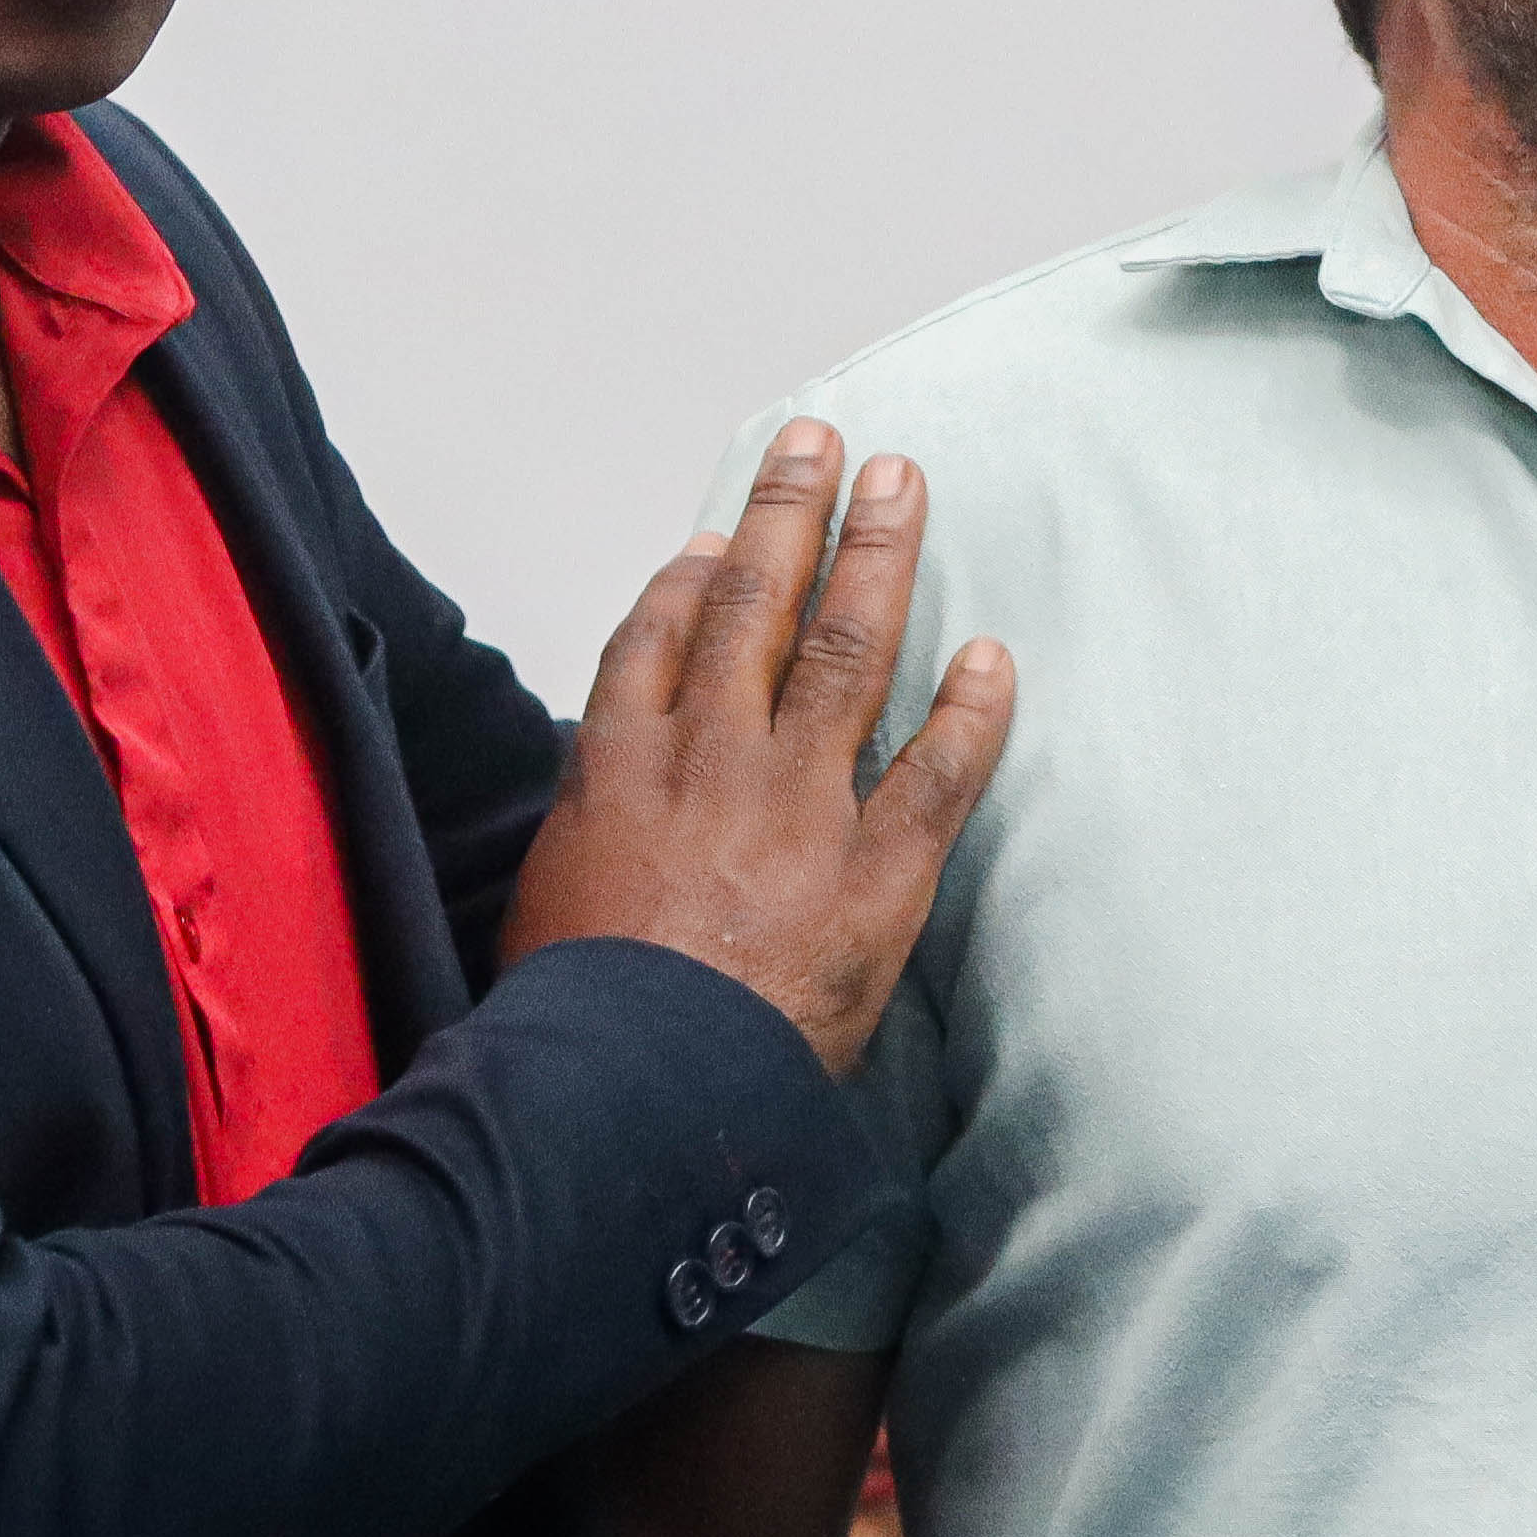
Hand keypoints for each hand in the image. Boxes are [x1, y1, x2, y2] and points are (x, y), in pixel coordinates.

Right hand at [501, 427, 1012, 1074]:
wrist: (628, 1092)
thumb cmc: (575, 1019)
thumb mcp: (544, 894)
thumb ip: (586, 823)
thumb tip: (605, 789)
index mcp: (621, 766)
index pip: (661, 637)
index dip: (695, 576)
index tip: (719, 535)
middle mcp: (713, 762)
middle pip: (755, 609)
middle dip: (790, 517)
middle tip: (822, 443)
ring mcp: (799, 810)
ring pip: (846, 654)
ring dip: (879, 558)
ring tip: (902, 484)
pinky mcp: (876, 875)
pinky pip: (937, 775)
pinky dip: (971, 712)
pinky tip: (993, 656)